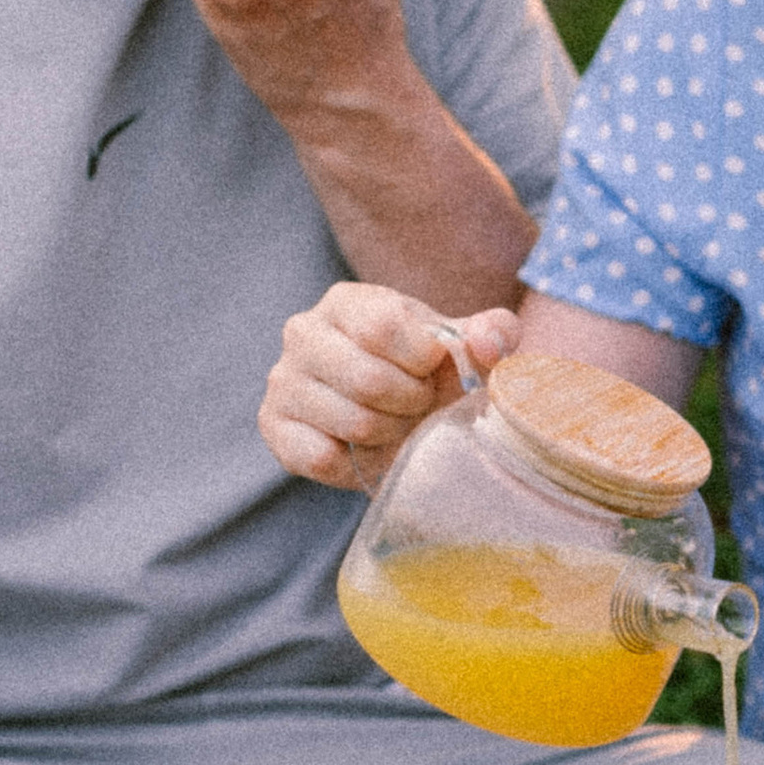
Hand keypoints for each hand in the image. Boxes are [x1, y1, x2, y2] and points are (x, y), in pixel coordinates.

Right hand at [260, 284, 518, 490]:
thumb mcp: (466, 348)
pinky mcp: (273, 426)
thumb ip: (490, 333)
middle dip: (411, 403)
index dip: (422, 360)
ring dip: (390, 434)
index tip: (432, 369)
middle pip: (368, 379)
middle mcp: (303, 332)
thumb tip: (488, 341)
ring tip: (394, 423)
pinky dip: (356, 462)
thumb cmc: (430, 373)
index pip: (383, 327)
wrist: (396, 414)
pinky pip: (321, 457)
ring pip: (352, 422)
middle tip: (417, 405)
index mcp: (347, 301)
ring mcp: (283, 380)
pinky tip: (364, 447)